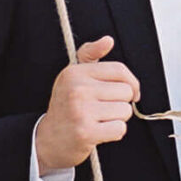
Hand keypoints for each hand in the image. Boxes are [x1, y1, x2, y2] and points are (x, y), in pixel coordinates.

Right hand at [34, 36, 140, 174]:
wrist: (48, 140)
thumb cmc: (66, 106)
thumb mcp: (73, 77)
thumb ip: (90, 55)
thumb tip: (108, 40)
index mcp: (74, 73)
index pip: (119, 70)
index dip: (132, 82)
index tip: (130, 92)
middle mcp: (77, 89)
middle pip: (126, 91)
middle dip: (121, 103)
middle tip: (104, 110)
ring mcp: (81, 111)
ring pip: (125, 110)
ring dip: (118, 119)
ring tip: (99, 120)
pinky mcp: (86, 132)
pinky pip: (120, 129)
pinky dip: (114, 133)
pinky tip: (100, 132)